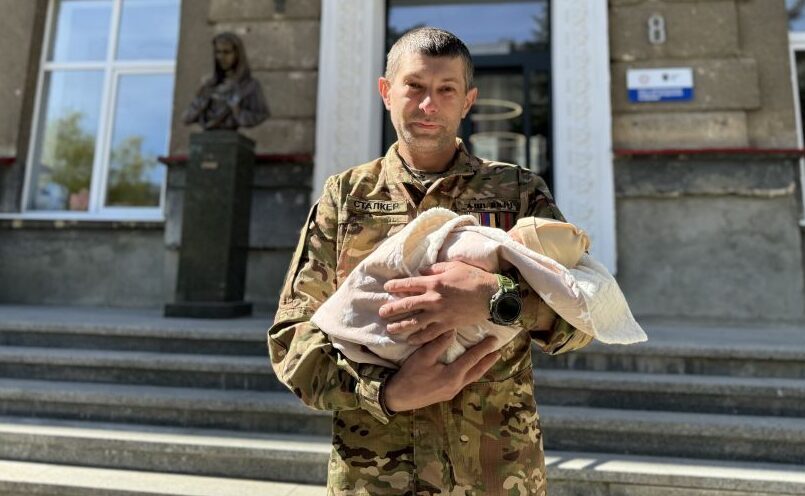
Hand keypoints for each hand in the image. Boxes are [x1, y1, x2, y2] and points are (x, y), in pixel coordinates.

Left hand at [379, 261, 497, 345]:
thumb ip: (435, 268)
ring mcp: (439, 313)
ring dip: (401, 326)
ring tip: (390, 329)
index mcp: (433, 282)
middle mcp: (433, 298)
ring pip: (415, 322)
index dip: (396, 286)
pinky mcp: (447, 324)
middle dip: (392, 309)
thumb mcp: (454, 266)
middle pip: (407, 304)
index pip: (409, 284)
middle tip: (381, 312)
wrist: (491, 296)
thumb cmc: (474, 278)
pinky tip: (410, 340)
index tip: (387, 288)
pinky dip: (419, 337)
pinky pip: (429, 333)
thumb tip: (421, 270)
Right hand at [383, 332, 499, 411]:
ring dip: (481, 368)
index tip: (494, 340)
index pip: (472, 359)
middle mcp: (456, 385)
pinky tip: (470, 370)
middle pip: (477, 371)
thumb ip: (439, 343)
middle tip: (498, 351)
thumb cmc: (410, 375)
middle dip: (488, 361)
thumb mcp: (423, 356)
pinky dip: (471, 374)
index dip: (484, 349)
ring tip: (489, 360)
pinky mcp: (446, 395)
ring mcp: (451, 392)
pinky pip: (464, 382)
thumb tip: (453, 331)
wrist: (398, 397)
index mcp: (452, 375)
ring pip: (472, 378)